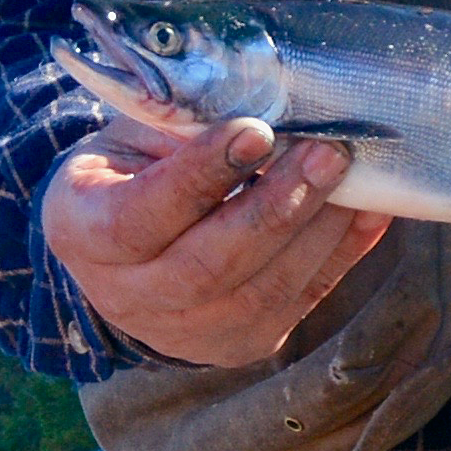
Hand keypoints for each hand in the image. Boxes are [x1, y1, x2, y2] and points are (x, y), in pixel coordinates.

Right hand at [44, 115, 385, 371]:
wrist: (126, 245)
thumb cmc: (134, 167)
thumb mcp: (134, 133)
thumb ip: (183, 123)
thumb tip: (266, 106)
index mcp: (82, 231)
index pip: (140, 216)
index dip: (200, 176)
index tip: (255, 130)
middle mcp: (126, 296)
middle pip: (207, 267)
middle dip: (275, 208)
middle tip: (326, 152)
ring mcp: (184, 332)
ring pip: (260, 294)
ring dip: (316, 232)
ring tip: (349, 173)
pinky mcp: (238, 344)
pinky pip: (299, 303)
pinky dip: (341, 254)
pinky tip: (368, 209)